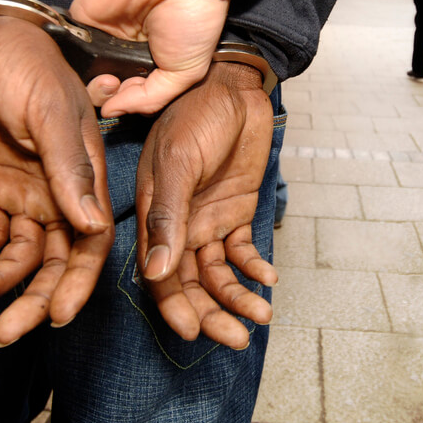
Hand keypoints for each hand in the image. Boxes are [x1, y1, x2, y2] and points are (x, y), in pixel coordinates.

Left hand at [0, 15, 113, 345]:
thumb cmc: (21, 64)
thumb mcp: (47, 111)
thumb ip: (69, 169)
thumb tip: (92, 226)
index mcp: (86, 174)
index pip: (91, 241)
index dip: (77, 281)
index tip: (59, 316)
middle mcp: (59, 192)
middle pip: (54, 260)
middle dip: (33, 298)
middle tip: (6, 332)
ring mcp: (23, 192)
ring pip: (17, 256)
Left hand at [70, 0, 229, 116]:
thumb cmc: (193, 20)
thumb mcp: (185, 73)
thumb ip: (149, 99)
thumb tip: (112, 113)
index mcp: (148, 65)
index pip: (125, 95)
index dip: (124, 103)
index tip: (132, 97)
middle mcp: (122, 52)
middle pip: (99, 87)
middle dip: (105, 96)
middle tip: (117, 87)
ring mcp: (101, 35)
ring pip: (81, 71)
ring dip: (90, 82)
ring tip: (109, 78)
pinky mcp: (84, 17)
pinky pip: (69, 44)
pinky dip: (75, 56)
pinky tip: (92, 59)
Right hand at [137, 61, 277, 347]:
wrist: (236, 84)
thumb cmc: (197, 114)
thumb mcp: (178, 163)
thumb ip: (168, 218)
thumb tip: (157, 274)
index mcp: (154, 214)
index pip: (159, 273)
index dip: (174, 305)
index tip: (192, 332)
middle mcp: (178, 224)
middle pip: (191, 283)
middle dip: (212, 313)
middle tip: (237, 339)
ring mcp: (207, 220)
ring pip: (218, 274)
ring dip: (238, 297)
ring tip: (262, 315)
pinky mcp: (236, 212)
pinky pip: (242, 251)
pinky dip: (254, 268)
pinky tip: (268, 278)